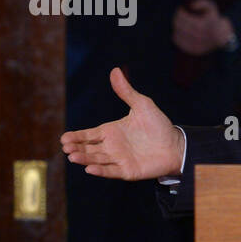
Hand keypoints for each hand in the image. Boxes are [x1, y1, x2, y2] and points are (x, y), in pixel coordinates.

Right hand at [60, 67, 184, 179]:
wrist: (176, 145)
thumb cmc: (158, 125)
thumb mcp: (142, 105)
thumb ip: (126, 91)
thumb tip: (115, 70)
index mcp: (111, 131)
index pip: (89, 134)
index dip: (76, 137)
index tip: (64, 138)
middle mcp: (112, 146)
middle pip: (89, 148)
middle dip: (77, 148)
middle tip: (66, 147)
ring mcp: (119, 159)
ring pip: (97, 159)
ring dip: (85, 159)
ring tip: (73, 157)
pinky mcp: (128, 171)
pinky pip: (111, 171)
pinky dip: (101, 170)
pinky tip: (89, 169)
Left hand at [173, 0, 233, 55]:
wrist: (222, 36)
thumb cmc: (214, 19)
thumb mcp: (211, 8)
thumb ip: (203, 2)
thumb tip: (192, 5)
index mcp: (202, 26)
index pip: (184, 19)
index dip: (180, 13)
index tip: (180, 9)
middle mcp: (198, 37)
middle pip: (179, 26)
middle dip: (176, 19)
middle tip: (178, 15)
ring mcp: (195, 44)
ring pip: (177, 34)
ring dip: (176, 27)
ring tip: (179, 23)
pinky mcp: (193, 50)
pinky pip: (178, 42)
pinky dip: (176, 35)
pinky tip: (179, 31)